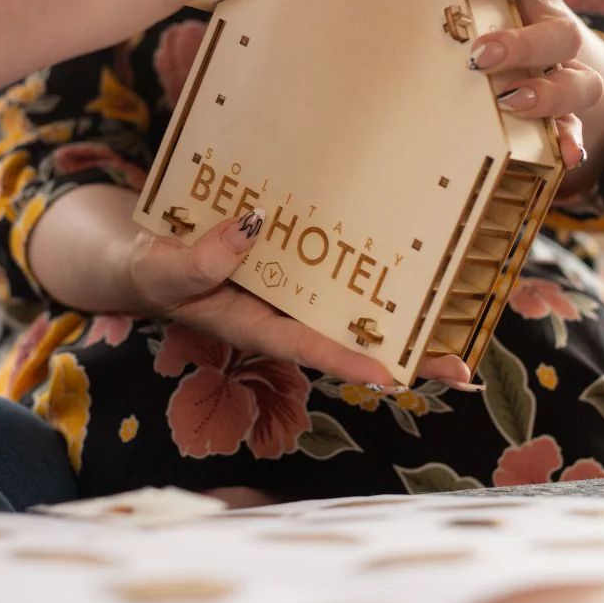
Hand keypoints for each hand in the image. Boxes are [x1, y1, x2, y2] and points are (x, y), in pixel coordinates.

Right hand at [128, 211, 472, 389]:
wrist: (143, 253)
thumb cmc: (147, 271)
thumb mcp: (163, 269)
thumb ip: (199, 259)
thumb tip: (253, 225)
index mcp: (252, 324)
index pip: (308, 346)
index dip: (352, 360)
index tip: (399, 377)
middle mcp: (281, 311)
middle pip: (349, 332)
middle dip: (401, 351)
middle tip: (460, 363)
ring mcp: (291, 287)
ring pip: (350, 301)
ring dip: (397, 308)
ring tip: (456, 316)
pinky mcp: (292, 261)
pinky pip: (334, 264)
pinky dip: (363, 263)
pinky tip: (403, 254)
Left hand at [451, 0, 603, 176]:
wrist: (537, 56)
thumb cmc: (485, 12)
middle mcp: (554, 25)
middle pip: (561, 30)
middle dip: (522, 42)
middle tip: (477, 54)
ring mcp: (565, 69)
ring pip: (580, 81)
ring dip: (547, 93)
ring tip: (509, 101)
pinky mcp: (566, 109)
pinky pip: (576, 127)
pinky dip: (569, 140)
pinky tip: (564, 155)